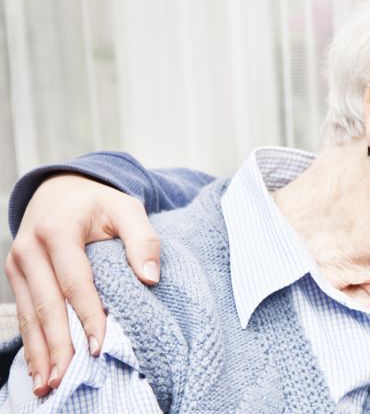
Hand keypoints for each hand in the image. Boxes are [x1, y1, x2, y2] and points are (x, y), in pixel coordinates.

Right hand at [4, 173, 160, 395]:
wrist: (61, 188)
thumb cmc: (100, 203)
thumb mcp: (128, 208)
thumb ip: (143, 239)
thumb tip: (151, 277)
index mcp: (57, 230)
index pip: (75, 281)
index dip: (88, 316)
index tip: (101, 346)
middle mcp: (30, 248)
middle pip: (47, 304)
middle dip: (58, 344)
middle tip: (69, 377)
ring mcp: (17, 262)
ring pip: (29, 314)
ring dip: (39, 351)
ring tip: (50, 383)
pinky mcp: (15, 275)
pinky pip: (22, 313)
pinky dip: (30, 341)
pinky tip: (38, 366)